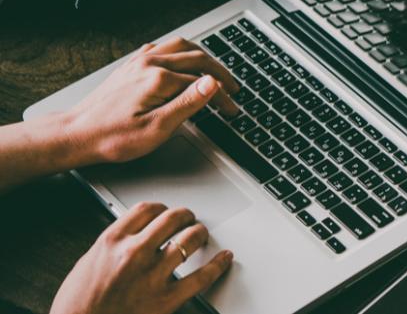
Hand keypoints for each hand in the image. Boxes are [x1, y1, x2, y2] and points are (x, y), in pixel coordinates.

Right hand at [50, 202, 233, 313]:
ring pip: (189, 240)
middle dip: (184, 216)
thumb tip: (132, 237)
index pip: (145, 209)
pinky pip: (201, 277)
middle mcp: (134, 253)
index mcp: (112, 241)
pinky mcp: (166, 299)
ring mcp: (152, 275)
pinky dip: (218, 265)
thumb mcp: (88, 264)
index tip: (164, 211)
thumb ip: (113, 246)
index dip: (160, 208)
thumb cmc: (77, 305)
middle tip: (188, 220)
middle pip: (171, 219)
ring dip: (199, 234)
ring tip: (201, 235)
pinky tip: (224, 258)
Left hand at [64, 38, 239, 164]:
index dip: (223, 96)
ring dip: (202, 56)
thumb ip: (188, 102)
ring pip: (180, 46)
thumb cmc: (113, 137)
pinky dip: (180, 53)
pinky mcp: (130, 66)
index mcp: (159, 78)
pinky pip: (162, 48)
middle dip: (220, 72)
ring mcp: (138, 61)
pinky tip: (183, 64)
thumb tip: (212, 83)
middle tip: (233, 87)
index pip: (203, 81)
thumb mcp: (158, 128)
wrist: (76, 134)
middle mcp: (149, 63)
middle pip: (196, 57)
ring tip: (215, 71)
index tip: (232, 109)